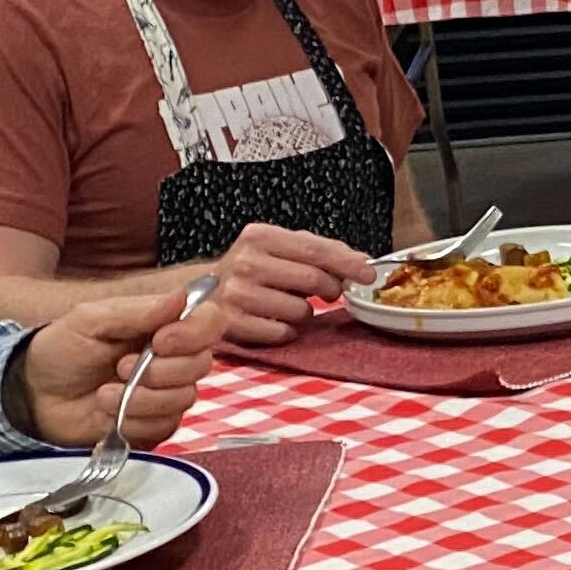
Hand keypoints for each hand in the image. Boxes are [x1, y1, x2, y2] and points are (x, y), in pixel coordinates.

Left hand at [15, 281, 225, 446]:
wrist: (34, 396)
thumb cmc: (60, 351)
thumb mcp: (90, 320)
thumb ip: (136, 310)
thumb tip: (181, 297)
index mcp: (162, 325)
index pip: (210, 322)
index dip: (193, 334)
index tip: (160, 341)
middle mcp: (172, 358)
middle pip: (202, 364)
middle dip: (160, 371)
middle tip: (121, 367)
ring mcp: (166, 392)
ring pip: (184, 398)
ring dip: (140, 398)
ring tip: (105, 393)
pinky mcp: (155, 423)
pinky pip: (166, 425)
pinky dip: (134, 420)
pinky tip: (108, 412)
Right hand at [186, 223, 383, 347]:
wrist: (201, 293)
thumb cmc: (250, 270)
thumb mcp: (278, 249)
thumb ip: (319, 251)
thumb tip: (361, 260)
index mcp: (260, 236)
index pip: (315, 250)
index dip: (347, 263)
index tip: (369, 273)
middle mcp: (245, 262)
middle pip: (313, 279)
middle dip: (331, 288)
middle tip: (329, 291)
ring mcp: (237, 294)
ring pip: (301, 310)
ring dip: (304, 312)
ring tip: (286, 303)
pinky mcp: (233, 324)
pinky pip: (282, 333)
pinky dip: (286, 330)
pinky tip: (272, 319)